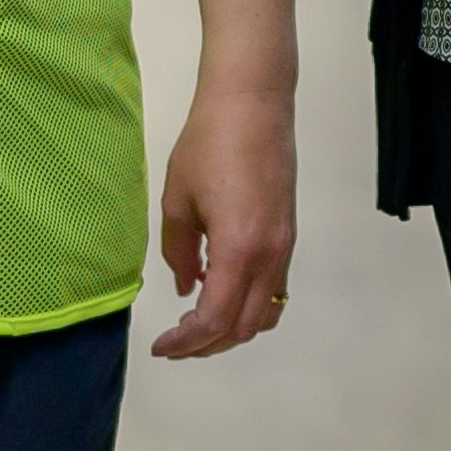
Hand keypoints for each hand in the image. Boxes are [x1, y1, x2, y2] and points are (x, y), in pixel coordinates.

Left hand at [150, 80, 296, 360]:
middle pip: (242, 327)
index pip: (214, 320)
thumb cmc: (208, 143)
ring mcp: (284, 247)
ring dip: (232, 330)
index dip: (186, 343)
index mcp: (237, 249)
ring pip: (265, 314)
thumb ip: (179, 252)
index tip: (161, 347)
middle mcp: (268, 255)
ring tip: (198, 326)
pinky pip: (275, 290)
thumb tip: (186, 287)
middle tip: (175, 343)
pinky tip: (221, 294)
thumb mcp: (177, 199)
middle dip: (207, 345)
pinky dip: (249, 307)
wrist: (253, 104)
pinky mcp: (288, 235)